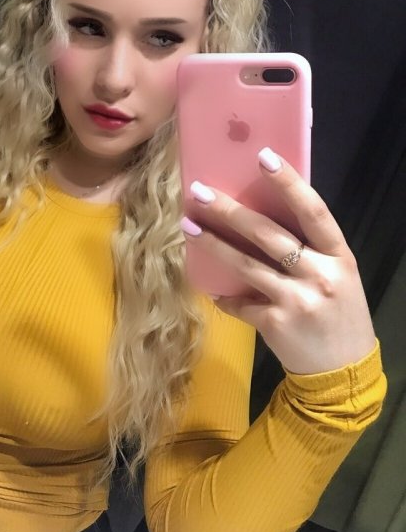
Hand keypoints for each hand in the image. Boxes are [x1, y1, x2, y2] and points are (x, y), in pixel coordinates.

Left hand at [182, 148, 376, 373]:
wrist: (343, 374)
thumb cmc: (339, 316)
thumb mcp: (338, 277)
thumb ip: (310, 251)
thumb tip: (260, 218)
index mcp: (340, 257)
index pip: (314, 212)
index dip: (289, 184)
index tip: (263, 157)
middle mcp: (321, 275)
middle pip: (269, 235)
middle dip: (230, 211)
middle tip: (199, 192)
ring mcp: (298, 300)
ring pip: (247, 265)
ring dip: (214, 245)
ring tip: (188, 227)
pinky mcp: (276, 323)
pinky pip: (240, 303)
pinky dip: (224, 295)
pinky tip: (210, 288)